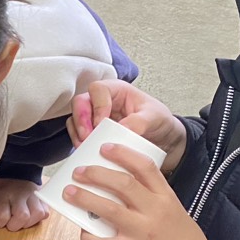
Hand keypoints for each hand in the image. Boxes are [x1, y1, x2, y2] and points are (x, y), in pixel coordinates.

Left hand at [0, 176, 50, 229]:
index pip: (2, 215)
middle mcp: (20, 193)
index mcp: (3, 192)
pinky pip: (45, 210)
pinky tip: (28, 214)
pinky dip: (38, 217)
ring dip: (28, 222)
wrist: (11, 162)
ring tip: (19, 219)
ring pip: (38, 214)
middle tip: (9, 221)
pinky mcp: (42, 195)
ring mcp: (33, 193)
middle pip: (22, 216)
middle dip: (14, 225)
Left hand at [65, 142, 238, 239]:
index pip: (144, 166)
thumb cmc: (179, 235)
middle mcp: (154, 211)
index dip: (122, 154)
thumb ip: (148, 194)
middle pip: (123, 184)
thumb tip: (110, 180)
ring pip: (109, 209)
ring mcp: (142, 232)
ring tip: (69, 192)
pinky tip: (82, 230)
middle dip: (96, 174)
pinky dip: (88, 236)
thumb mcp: (171, 206)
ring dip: (85, 198)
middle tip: (78, 171)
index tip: (104, 148)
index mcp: (165, 196)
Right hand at [68, 80, 186, 170]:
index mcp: (117, 90)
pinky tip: (85, 151)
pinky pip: (77, 133)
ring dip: (77, 133)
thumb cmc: (159, 122)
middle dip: (81, 120)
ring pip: (75, 118)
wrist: (163, 140)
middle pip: (80, 102)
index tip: (102, 124)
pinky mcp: (92, 131)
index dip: (97, 106)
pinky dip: (78, 141)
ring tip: (85, 146)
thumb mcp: (154, 118)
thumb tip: (119, 129)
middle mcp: (102, 100)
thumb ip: (138, 121)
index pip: (98, 89)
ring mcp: (95, 116)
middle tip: (87, 137)